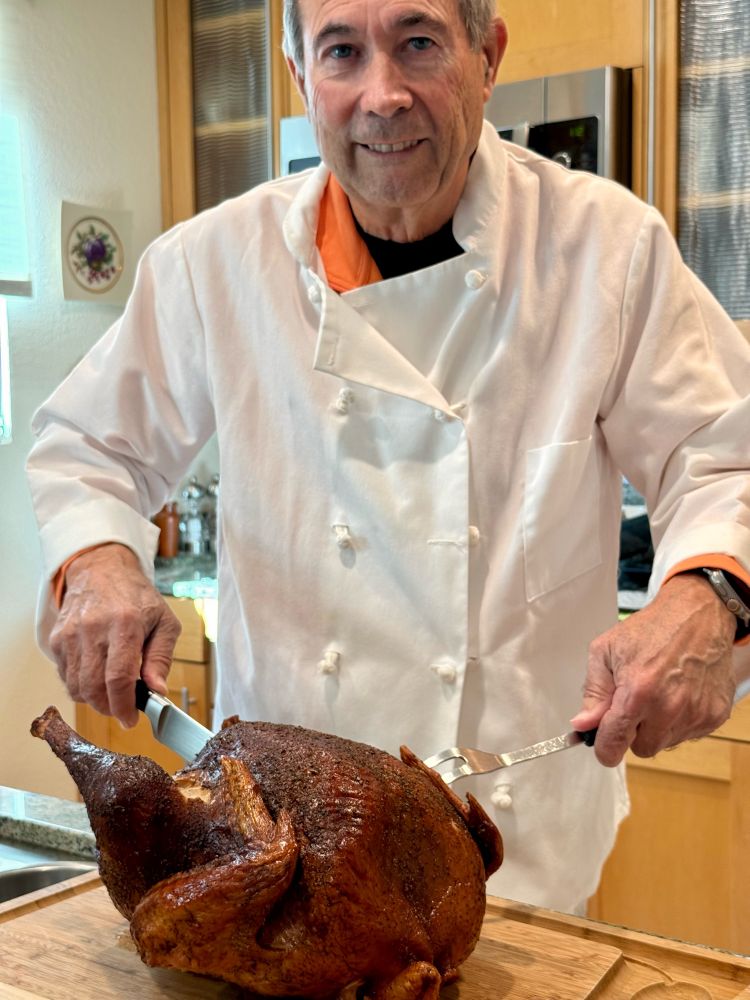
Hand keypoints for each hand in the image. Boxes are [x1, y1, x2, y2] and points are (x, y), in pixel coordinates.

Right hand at [49, 544, 181, 726]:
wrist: (102, 571)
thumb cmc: (136, 597)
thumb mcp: (164, 621)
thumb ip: (162, 657)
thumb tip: (157, 690)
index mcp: (126, 623)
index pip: (119, 677)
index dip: (124, 706)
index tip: (130, 719)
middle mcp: (94, 628)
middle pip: (94, 688)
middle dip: (109, 708)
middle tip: (123, 708)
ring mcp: (71, 634)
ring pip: (77, 687)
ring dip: (95, 699)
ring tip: (111, 691)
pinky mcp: (58, 639)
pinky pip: (66, 677)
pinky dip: (81, 685)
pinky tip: (96, 675)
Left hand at [571, 573, 736, 766]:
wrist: (697, 616)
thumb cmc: (651, 630)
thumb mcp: (606, 651)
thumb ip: (594, 692)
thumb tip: (583, 724)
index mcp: (638, 692)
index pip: (614, 744)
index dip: (604, 748)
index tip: (602, 745)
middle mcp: (669, 708)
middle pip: (641, 749)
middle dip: (634, 731)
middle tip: (635, 702)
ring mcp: (696, 714)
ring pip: (665, 743)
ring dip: (657, 726)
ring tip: (659, 692)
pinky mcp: (715, 716)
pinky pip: (688, 734)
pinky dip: (680, 721)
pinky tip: (678, 693)